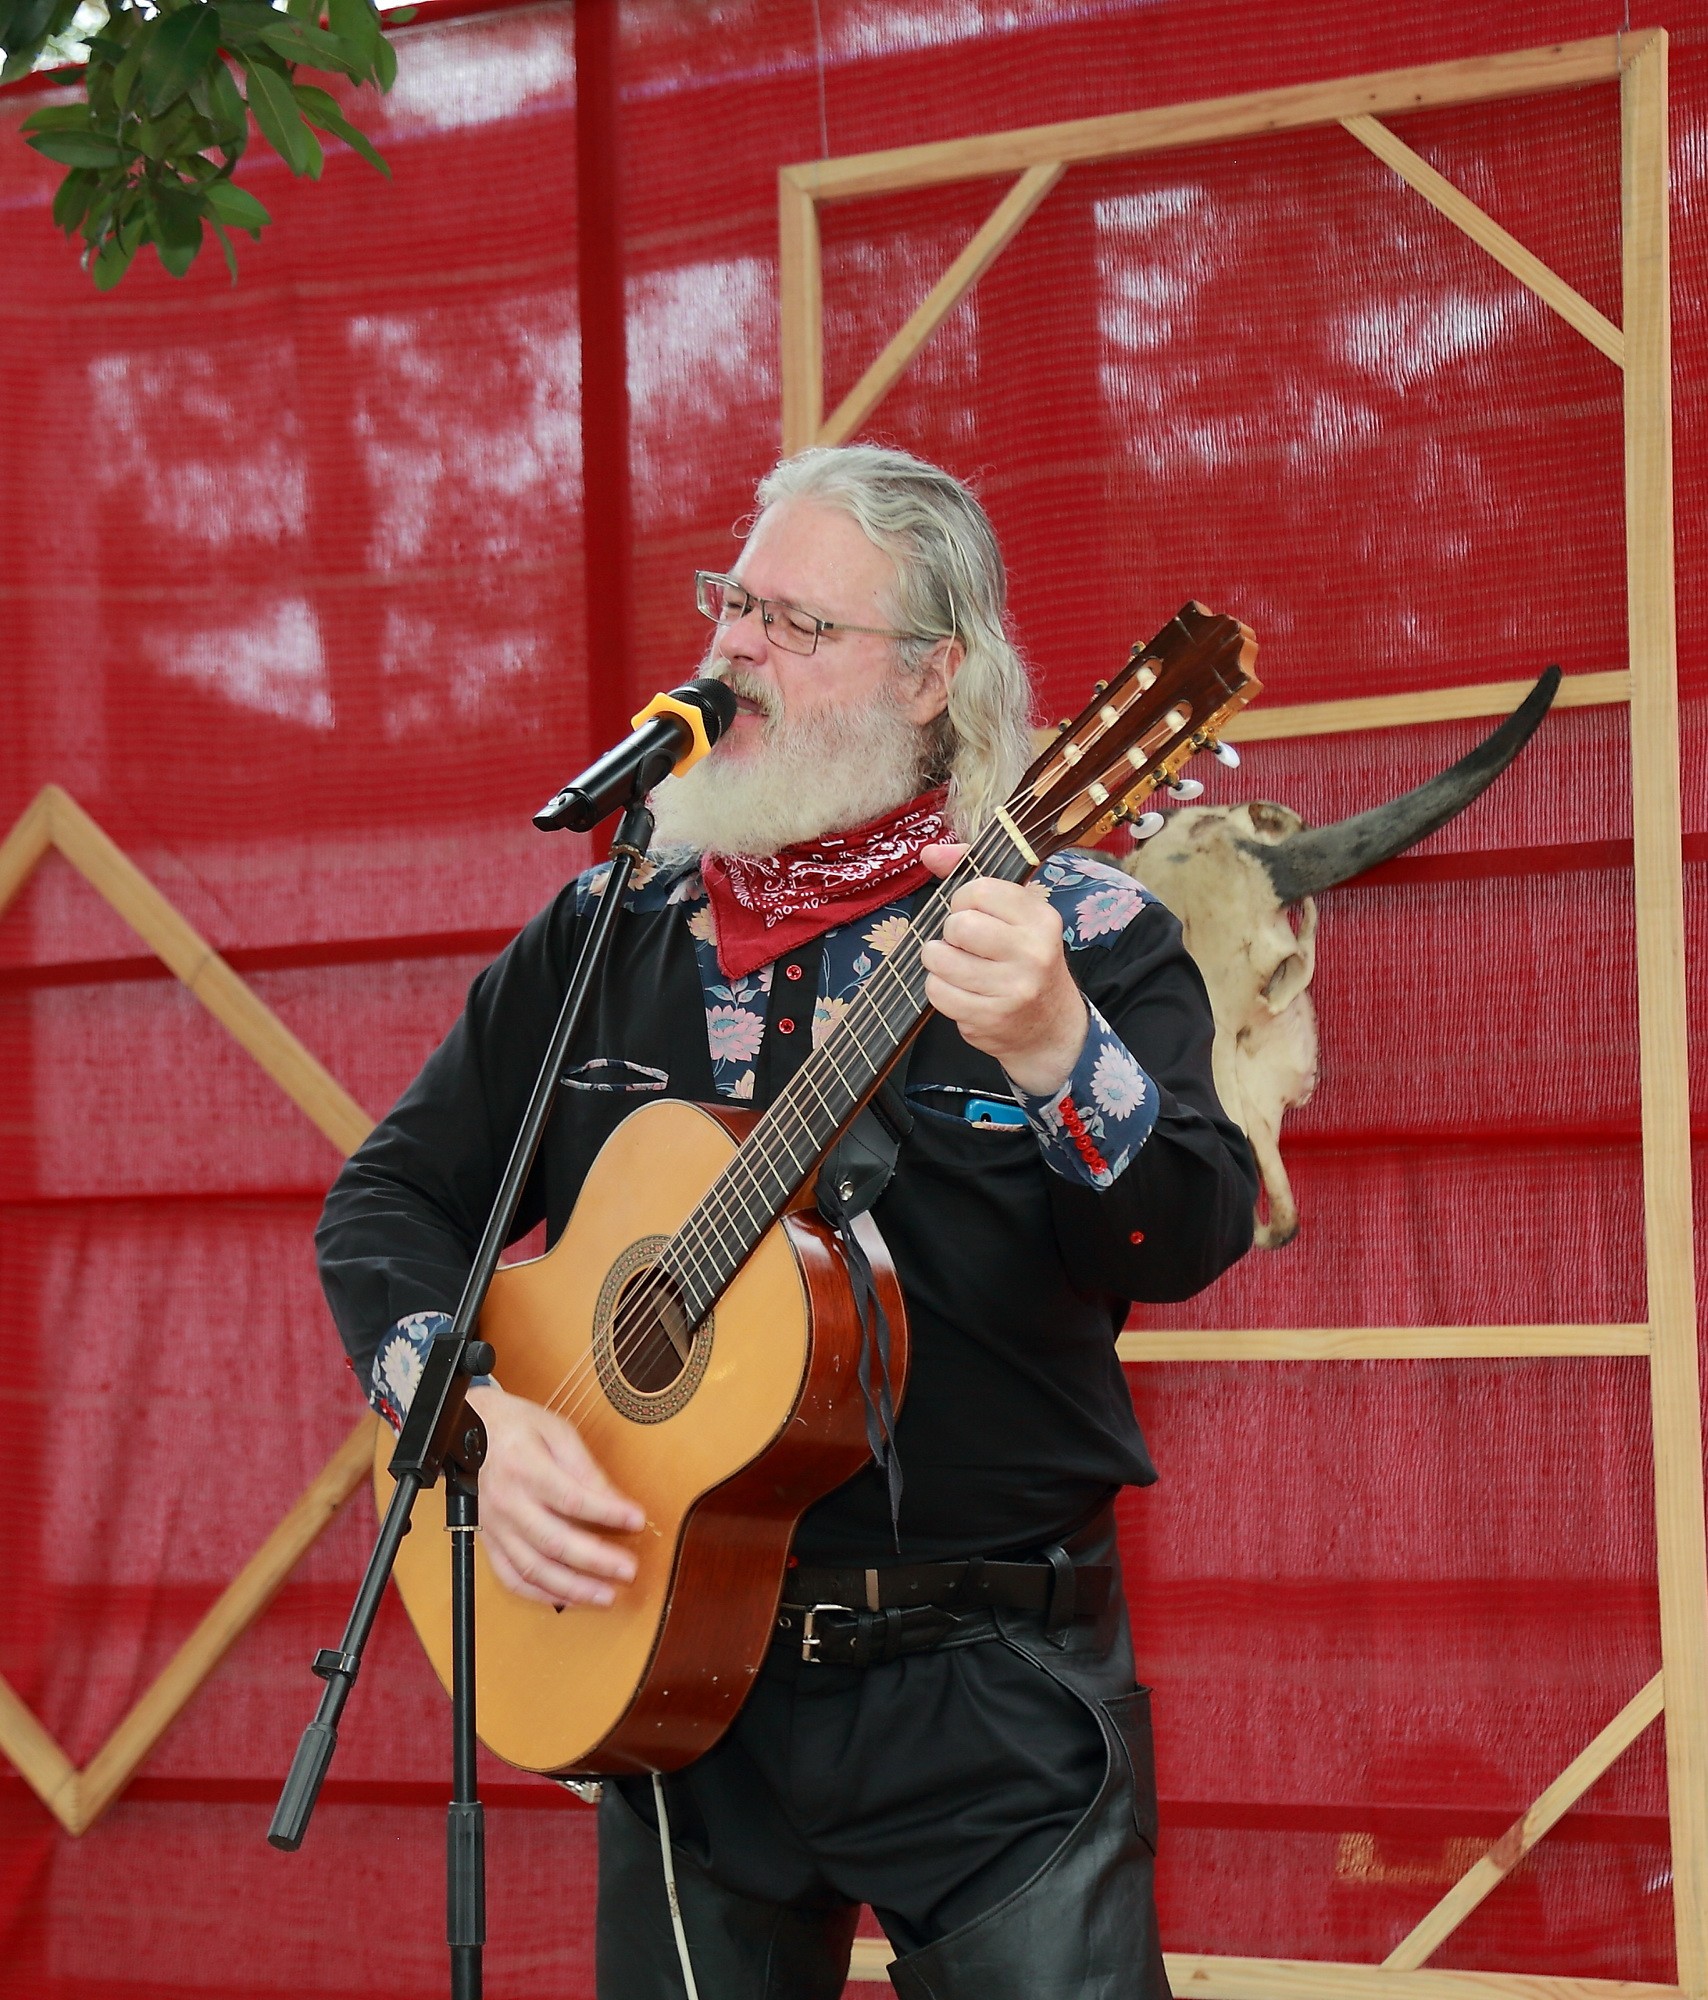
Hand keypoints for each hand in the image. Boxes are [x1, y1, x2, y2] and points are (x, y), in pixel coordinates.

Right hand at [464, 1383, 644, 1607]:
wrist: (473, 1432)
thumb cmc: (520, 1427)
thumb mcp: (557, 1432)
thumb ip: (585, 1467)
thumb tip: (614, 1499)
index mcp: (525, 1467)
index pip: (571, 1498)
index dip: (607, 1513)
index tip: (637, 1520)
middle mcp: (508, 1502)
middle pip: (554, 1541)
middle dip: (596, 1561)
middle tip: (629, 1570)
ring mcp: (496, 1526)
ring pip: (533, 1568)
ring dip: (572, 1588)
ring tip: (606, 1595)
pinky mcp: (490, 1542)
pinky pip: (512, 1577)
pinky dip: (540, 1594)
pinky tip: (568, 1599)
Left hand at [917, 842, 1087, 1097]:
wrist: (1052, 1026)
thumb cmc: (1026, 959)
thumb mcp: (1016, 914)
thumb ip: (973, 875)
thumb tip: (929, 851)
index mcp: (1041, 917)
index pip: (979, 890)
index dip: (961, 900)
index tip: (969, 912)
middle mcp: (1033, 951)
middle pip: (958, 925)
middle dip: (948, 932)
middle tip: (961, 943)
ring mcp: (1014, 988)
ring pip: (940, 959)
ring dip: (938, 961)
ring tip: (955, 965)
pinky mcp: (992, 1018)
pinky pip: (938, 992)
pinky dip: (939, 989)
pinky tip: (958, 990)